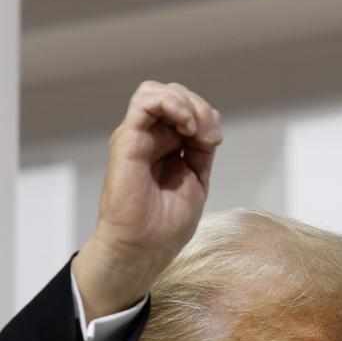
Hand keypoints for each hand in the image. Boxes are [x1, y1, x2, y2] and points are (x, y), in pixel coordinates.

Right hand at [73, 81, 222, 321]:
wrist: (143, 249)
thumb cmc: (164, 227)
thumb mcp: (195, 181)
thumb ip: (200, 151)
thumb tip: (209, 128)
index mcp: (164, 147)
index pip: (186, 109)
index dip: (206, 116)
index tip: (214, 141)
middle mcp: (148, 137)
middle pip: (175, 95)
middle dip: (200, 107)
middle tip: (209, 136)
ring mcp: (136, 136)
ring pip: (158, 91)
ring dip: (186, 103)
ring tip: (194, 129)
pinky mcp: (127, 139)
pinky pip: (146, 100)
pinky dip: (171, 103)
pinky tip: (185, 125)